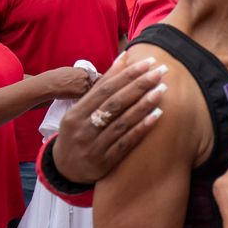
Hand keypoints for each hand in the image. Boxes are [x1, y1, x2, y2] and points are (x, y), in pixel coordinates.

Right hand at [37, 66, 92, 99]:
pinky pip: (86, 95)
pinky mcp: (82, 93)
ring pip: (90, 90)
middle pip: (93, 83)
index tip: (93, 83)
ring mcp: (85, 85)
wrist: (50, 84)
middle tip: (84, 90)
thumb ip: (77, 73)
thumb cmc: (55, 77)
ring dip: (87, 92)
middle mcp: (86, 76)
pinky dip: (83, 97)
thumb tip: (81, 76)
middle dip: (90, 86)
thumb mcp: (68, 71)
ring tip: (78, 94)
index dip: (94, 80)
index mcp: (83, 70)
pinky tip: (77, 97)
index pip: (94, 75)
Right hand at [55, 53, 168, 183]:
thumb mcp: (81, 111)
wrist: (65, 169)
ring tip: (162, 89)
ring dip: (144, 104)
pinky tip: (158, 115)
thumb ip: (102, 88)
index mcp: (76, 113)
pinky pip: (126, 142)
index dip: (127, 74)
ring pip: (122, 122)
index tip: (148, 62)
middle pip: (114, 103)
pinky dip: (142, 128)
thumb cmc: (79, 131)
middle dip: (139, 85)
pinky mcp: (104, 162)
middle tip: (160, 71)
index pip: (104, 89)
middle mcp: (82, 129)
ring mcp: (93, 147)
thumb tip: (124, 58)